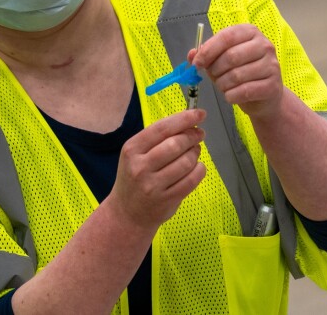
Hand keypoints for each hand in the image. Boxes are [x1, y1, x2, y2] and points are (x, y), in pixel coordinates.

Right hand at [111, 110, 205, 229]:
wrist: (127, 213)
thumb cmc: (134, 177)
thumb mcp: (135, 155)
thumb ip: (157, 139)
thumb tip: (189, 122)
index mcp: (132, 149)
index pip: (162, 128)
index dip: (184, 118)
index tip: (199, 113)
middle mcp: (140, 166)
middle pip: (176, 144)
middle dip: (192, 136)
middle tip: (199, 134)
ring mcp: (153, 185)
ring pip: (186, 162)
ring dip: (196, 153)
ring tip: (194, 152)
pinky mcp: (167, 199)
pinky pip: (192, 180)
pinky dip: (200, 170)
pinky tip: (196, 167)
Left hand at [191, 24, 283, 122]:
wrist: (264, 96)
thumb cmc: (240, 73)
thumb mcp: (221, 60)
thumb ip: (205, 55)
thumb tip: (192, 54)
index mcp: (250, 32)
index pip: (226, 36)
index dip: (208, 51)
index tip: (197, 63)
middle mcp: (264, 45)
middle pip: (231, 56)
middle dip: (215, 70)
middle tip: (212, 76)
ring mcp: (272, 65)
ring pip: (237, 75)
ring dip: (222, 84)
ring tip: (222, 85)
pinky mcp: (273, 85)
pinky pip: (245, 91)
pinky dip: (231, 96)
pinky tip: (231, 95)